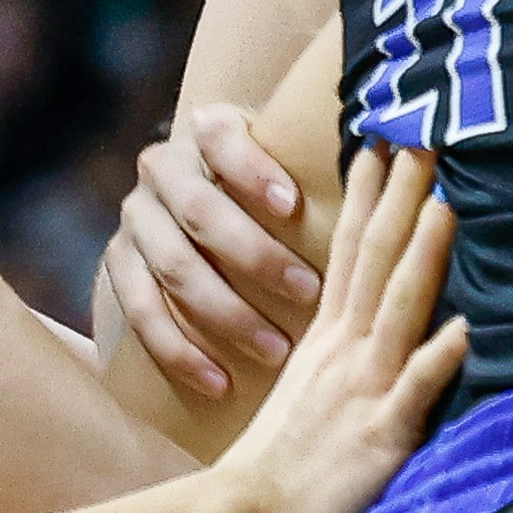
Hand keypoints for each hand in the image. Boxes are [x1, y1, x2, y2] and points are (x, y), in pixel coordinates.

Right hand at [103, 101, 320, 399]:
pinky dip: (180, 351)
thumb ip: (321, 161)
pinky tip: (219, 381)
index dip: (251, 169)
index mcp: (203, 131)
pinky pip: (142, 314)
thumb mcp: (286, 158)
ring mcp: (135, 220)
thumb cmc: (270, 188)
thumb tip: (394, 157)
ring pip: (174, 268)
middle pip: (200, 211)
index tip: (291, 204)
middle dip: (254, 255)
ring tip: (276, 348)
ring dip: (227, 314)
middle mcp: (160, 169)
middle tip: (307, 291)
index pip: (220, 139)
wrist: (192, 208)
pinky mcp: (118, 267)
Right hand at [211, 145, 467, 512]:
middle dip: (402, 199)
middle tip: (425, 141)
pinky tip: (467, 328)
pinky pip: (416, 392)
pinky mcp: (381, 437)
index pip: (350, 253)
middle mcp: (346, 353)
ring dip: (423, 256)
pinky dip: (439, 359)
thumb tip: (356, 320)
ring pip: (399, 309)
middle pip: (376, 261)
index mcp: (327, 342)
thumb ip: (334, 353)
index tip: (383, 146)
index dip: (369, 198)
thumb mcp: (305, 392)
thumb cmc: (275, 468)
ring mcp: (364, 391)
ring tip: (447, 206)